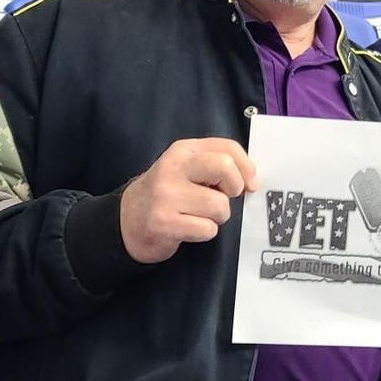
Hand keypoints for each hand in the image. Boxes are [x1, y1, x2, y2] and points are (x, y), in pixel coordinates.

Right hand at [120, 137, 258, 263]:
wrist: (128, 220)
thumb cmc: (169, 193)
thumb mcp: (189, 169)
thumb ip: (219, 165)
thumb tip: (252, 181)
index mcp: (183, 150)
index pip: (228, 148)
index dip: (247, 167)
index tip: (249, 183)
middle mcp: (172, 168)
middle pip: (225, 167)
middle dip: (234, 187)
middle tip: (224, 197)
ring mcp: (166, 195)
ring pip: (220, 205)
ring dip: (217, 216)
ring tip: (200, 215)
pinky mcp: (163, 222)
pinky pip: (207, 229)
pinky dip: (205, 232)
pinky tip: (189, 227)